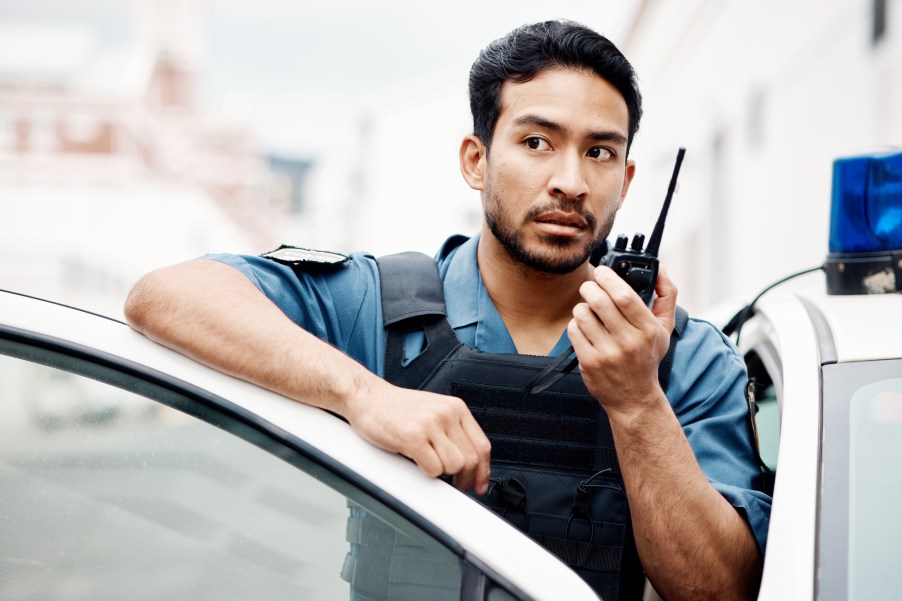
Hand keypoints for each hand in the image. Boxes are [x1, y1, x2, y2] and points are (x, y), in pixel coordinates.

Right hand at [345, 379, 491, 494]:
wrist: (367, 397)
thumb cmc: (396, 407)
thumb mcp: (433, 411)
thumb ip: (452, 431)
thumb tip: (468, 462)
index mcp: (455, 407)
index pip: (481, 445)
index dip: (483, 471)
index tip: (479, 485)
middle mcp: (446, 413)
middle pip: (470, 459)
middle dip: (462, 478)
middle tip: (452, 484)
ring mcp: (430, 424)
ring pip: (453, 466)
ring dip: (441, 473)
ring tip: (428, 465)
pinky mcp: (412, 437)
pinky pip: (433, 469)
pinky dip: (426, 473)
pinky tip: (416, 462)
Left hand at [568, 265, 677, 413]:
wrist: (634, 398)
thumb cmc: (647, 357)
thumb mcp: (664, 328)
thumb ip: (666, 295)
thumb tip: (659, 267)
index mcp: (647, 330)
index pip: (625, 296)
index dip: (609, 278)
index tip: (602, 271)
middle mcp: (628, 342)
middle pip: (600, 301)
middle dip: (590, 287)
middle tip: (590, 286)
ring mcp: (607, 354)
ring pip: (583, 314)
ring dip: (582, 306)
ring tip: (588, 309)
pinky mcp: (589, 363)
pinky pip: (574, 330)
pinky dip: (576, 324)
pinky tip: (585, 327)